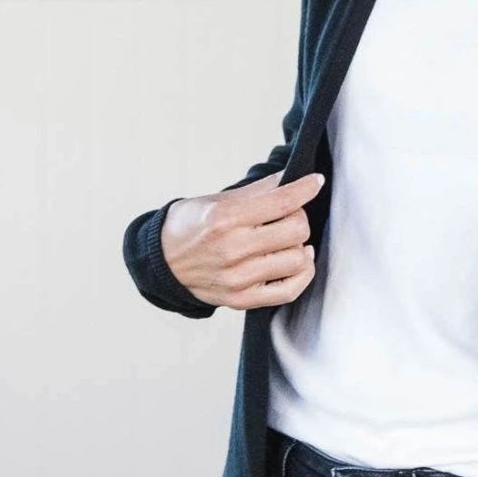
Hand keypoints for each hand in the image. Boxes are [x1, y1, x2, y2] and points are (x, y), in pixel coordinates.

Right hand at [160, 169, 326, 309]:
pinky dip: (302, 273)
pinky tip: (297, 260)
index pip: (282, 201)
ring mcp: (238, 278)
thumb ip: (257, 190)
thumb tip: (291, 177)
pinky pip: (290, 290)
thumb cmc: (189, 227)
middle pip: (296, 230)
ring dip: (300, 246)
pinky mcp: (242, 299)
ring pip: (297, 259)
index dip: (306, 188)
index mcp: (225, 218)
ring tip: (289, 239)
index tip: (316, 182)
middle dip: (299, 217)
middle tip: (290, 215)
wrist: (161, 262)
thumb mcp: (217, 200)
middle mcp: (233, 249)